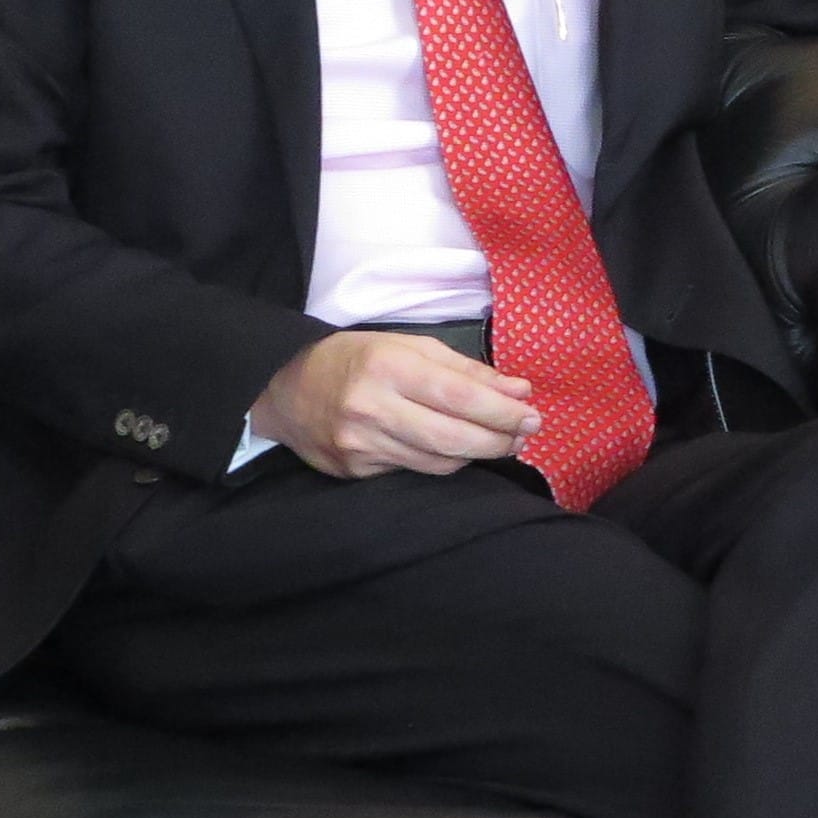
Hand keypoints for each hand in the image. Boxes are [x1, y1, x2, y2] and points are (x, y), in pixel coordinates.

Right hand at [250, 330, 537, 477]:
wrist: (284, 388)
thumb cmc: (356, 359)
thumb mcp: (409, 347)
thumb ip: (466, 370)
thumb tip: (519, 391)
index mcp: (388, 366)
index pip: (460, 397)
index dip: (502, 412)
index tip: (532, 416)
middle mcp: (372, 407)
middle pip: (453, 438)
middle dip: (498, 440)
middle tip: (525, 435)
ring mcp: (361, 444)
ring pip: (438, 462)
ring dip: (476, 454)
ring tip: (499, 441)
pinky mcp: (356, 470)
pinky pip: (415, 471)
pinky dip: (443, 461)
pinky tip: (456, 449)